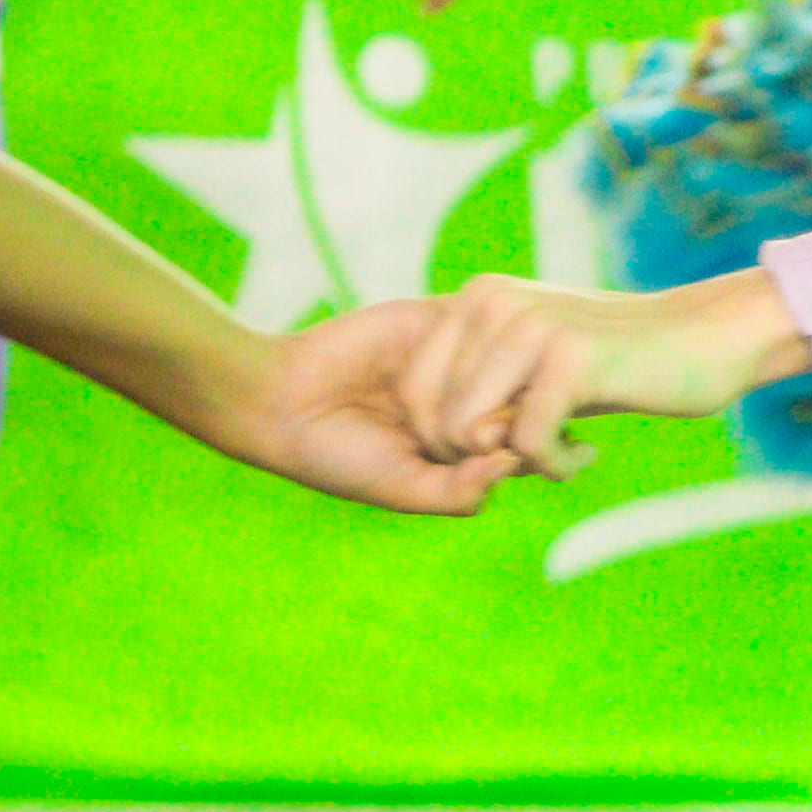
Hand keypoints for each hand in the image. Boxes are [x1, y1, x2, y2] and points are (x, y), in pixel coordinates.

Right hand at [237, 302, 567, 513]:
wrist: (279, 399)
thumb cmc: (340, 457)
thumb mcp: (403, 490)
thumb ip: (461, 492)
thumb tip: (514, 464)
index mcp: (470, 448)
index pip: (532, 442)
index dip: (532, 446)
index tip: (503, 452)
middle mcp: (473, 402)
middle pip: (532, 397)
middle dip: (521, 410)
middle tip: (486, 422)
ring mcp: (459, 359)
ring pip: (514, 358)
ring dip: (494, 376)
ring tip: (444, 398)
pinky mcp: (437, 320)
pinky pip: (480, 322)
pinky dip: (471, 341)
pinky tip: (431, 365)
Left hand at [398, 267, 804, 468]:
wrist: (712, 336)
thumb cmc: (626, 358)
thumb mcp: (541, 362)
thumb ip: (487, 390)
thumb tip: (445, 441)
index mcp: (478, 297)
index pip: (413, 391)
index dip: (449, 440)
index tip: (507, 446)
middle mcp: (494, 302)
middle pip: (438, 418)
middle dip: (482, 456)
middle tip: (539, 455)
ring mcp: (531, 327)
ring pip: (473, 433)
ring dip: (516, 462)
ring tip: (561, 454)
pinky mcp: (571, 360)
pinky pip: (528, 443)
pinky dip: (555, 465)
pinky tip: (587, 454)